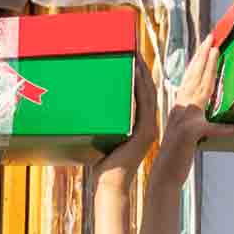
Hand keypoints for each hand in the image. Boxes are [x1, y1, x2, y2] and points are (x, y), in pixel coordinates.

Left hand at [88, 54, 163, 182]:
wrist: (110, 184)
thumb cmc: (102, 165)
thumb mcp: (103, 140)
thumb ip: (102, 127)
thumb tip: (85, 114)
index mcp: (139, 125)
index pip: (142, 95)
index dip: (140, 76)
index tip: (133, 58)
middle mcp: (147, 124)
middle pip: (146, 90)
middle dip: (142, 69)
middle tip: (134, 49)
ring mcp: (148, 127)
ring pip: (148, 94)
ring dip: (142, 74)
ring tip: (136, 56)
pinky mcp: (145, 132)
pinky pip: (144, 105)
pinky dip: (141, 88)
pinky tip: (137, 74)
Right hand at [146, 43, 233, 197]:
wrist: (163, 175)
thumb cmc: (174, 156)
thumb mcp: (184, 134)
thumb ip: (193, 122)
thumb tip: (202, 116)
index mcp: (178, 108)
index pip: (189, 79)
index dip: (197, 61)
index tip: (205, 45)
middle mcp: (179, 109)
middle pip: (193, 78)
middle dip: (202, 56)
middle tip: (211, 37)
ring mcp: (184, 120)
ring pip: (199, 90)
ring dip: (209, 70)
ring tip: (217, 52)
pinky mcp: (190, 134)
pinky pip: (216, 130)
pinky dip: (231, 129)